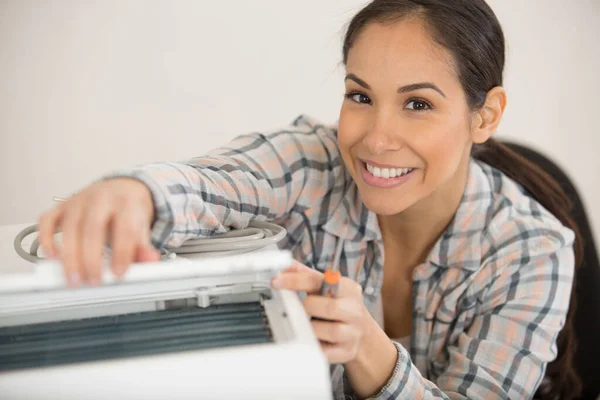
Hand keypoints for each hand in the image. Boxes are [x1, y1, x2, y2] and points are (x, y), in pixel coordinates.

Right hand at [38, 178, 159, 286]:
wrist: (122, 188)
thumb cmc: (130, 211)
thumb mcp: (142, 228)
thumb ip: (144, 246)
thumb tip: (150, 260)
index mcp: (126, 202)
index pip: (124, 227)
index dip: (122, 252)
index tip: (118, 273)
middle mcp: (101, 198)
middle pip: (93, 228)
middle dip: (91, 258)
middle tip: (93, 280)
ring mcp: (79, 200)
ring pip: (69, 227)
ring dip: (69, 256)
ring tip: (74, 278)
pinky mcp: (62, 205)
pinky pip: (47, 220)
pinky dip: (46, 239)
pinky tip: (53, 257)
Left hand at [270, 261, 374, 363]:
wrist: (361, 333)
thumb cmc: (338, 305)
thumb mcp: (326, 287)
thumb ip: (304, 274)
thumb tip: (283, 265)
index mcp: (348, 289)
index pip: (318, 281)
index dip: (294, 281)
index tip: (276, 282)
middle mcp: (354, 310)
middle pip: (328, 307)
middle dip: (308, 307)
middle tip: (303, 309)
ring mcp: (352, 333)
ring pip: (329, 331)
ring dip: (312, 328)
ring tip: (309, 324)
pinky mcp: (346, 352)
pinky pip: (325, 352)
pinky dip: (314, 346)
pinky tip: (311, 340)